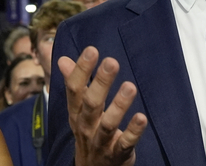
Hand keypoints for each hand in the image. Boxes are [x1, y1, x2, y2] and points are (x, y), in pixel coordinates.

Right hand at [59, 46, 147, 165]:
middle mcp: (86, 126)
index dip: (82, 70)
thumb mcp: (78, 109)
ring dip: (119, 105)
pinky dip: (133, 132)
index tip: (92, 50)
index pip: (75, 90)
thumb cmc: (89, 131)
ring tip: (130, 86)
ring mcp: (101, 142)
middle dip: (100, 83)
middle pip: (91, 104)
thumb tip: (63, 58)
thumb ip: (73, 83)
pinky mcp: (117, 154)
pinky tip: (142, 118)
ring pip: (108, 124)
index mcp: (77, 113)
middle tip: (112, 62)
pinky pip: (125, 143)